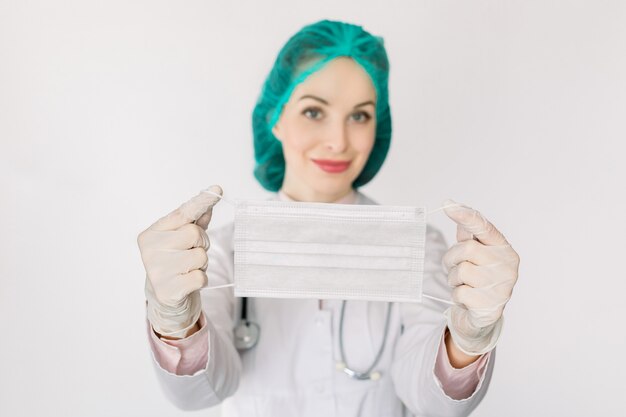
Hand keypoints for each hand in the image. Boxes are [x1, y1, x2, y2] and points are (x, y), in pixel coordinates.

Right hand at [137, 185, 222, 338]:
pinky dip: (200, 279)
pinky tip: (187, 282)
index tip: (216, 190)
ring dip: (202, 263)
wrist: (165, 298)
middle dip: (201, 243)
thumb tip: (211, 196)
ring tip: (188, 268)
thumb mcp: (182, 239)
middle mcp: (149, 250)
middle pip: (194, 233)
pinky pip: (201, 277)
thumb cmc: (174, 262)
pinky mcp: (168, 290)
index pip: (182, 213)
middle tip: (190, 253)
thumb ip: (195, 219)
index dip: (201, 202)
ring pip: (200, 256)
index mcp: (151, 233)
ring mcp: (157, 271)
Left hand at [442, 199, 519, 355]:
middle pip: (466, 249)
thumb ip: (468, 235)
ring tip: (463, 284)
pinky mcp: (490, 305)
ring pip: (461, 270)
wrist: (482, 317)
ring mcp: (501, 286)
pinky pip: (459, 292)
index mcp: (503, 248)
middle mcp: (507, 265)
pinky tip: (467, 298)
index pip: (483, 226)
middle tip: (454, 268)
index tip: (447, 204)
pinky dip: (457, 295)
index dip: (465, 215)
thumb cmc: (478, 279)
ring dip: (453, 278)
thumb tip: (455, 208)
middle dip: (452, 258)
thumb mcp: (474, 256)